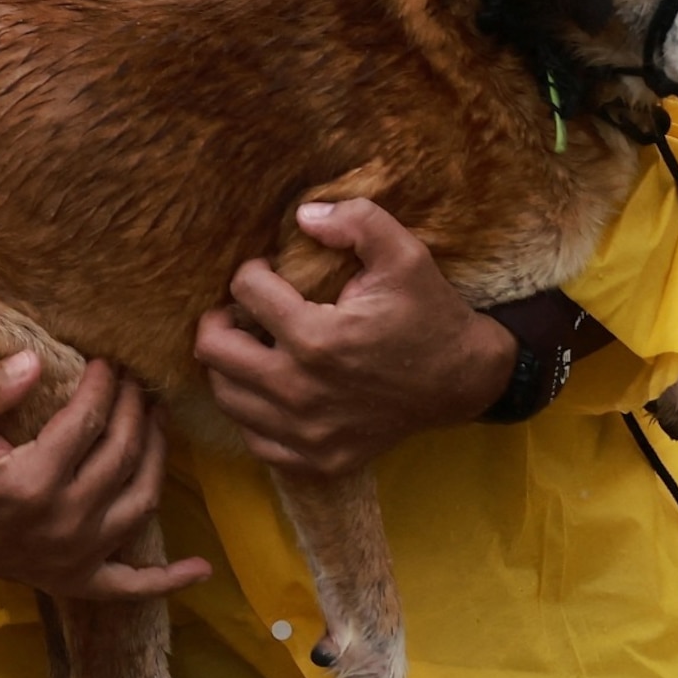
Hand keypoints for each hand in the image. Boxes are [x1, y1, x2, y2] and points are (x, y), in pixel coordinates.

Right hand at [0, 352, 212, 603]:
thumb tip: (33, 360)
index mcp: (31, 483)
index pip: (86, 422)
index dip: (103, 386)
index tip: (107, 360)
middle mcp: (64, 522)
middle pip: (122, 455)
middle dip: (135, 409)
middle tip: (137, 379)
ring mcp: (76, 556)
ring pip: (140, 501)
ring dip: (159, 457)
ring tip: (158, 418)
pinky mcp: (79, 580)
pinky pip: (133, 585)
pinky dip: (169, 580)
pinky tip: (200, 568)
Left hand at [193, 199, 515, 479]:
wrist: (464, 381)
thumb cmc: (430, 315)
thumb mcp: (406, 255)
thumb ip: (357, 221)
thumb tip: (303, 215)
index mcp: (317, 339)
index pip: (244, 292)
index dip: (252, 272)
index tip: (270, 273)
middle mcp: (302, 393)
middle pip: (214, 349)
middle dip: (222, 318)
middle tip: (245, 310)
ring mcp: (307, 435)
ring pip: (226, 396)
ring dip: (233, 365)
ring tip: (258, 345)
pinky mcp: (316, 462)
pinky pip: (254, 439)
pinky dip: (255, 412)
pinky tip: (274, 388)